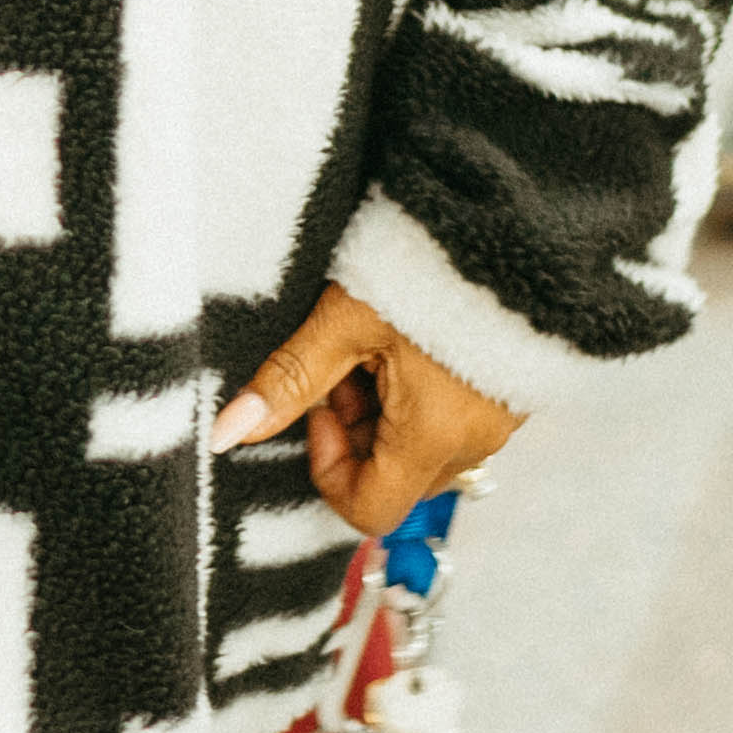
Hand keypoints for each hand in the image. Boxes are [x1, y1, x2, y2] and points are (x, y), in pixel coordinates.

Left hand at [211, 282, 516, 537]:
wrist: (502, 223)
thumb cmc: (428, 267)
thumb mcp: (344, 320)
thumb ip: (288, 381)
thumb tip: (229, 432)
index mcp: (435, 434)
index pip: (370, 509)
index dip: (327, 470)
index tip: (319, 411)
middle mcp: (473, 442)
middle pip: (393, 479)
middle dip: (353, 434)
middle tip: (342, 367)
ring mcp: (496, 423)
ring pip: (417, 452)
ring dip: (382, 414)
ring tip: (373, 346)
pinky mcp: (504, 398)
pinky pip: (447, 425)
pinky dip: (414, 400)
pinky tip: (405, 345)